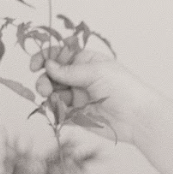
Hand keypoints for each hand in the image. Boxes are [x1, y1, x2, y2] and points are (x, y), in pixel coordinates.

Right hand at [40, 49, 154, 145]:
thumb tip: (48, 65)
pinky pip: (60, 113)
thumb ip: (70, 71)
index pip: (60, 55)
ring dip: (49, 97)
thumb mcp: (96, 72)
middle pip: (53, 76)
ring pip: (54, 95)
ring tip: (52, 101)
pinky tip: (59, 113)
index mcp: (86, 62)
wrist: (138, 118)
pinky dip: (56, 112)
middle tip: (44, 88)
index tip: (34, 65)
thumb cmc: (124, 88)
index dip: (45, 58)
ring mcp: (79, 97)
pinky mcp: (78, 116)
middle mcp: (81, 78)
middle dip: (45, 80)